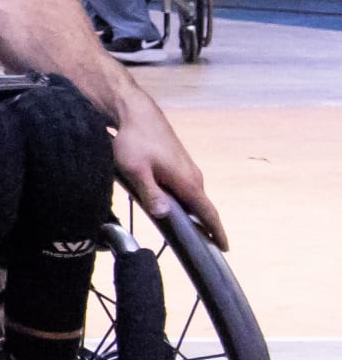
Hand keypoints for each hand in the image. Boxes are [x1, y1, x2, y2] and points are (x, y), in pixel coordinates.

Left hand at [111, 95, 222, 244]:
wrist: (135, 112)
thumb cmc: (133, 140)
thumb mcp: (136, 169)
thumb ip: (150, 192)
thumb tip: (164, 214)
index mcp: (187, 181)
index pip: (208, 212)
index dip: (216, 231)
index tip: (224, 247)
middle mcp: (193, 176)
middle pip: (202, 207)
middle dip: (206, 227)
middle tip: (205, 246)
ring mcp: (187, 168)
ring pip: (192, 197)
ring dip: (194, 213)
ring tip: (192, 232)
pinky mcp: (178, 163)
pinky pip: (185, 187)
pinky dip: (185, 201)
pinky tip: (174, 207)